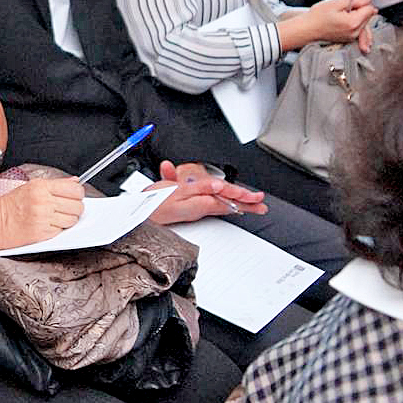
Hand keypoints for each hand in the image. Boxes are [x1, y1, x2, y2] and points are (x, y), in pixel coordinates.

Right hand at [0, 176, 83, 249]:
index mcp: (41, 187)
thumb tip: (74, 181)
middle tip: (66, 208)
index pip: (74, 189)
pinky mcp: (42, 233)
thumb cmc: (11, 204)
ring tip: (56, 217)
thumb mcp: (31, 187)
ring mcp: (43, 218)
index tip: (74, 196)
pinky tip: (49, 224)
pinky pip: (62, 231)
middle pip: (77, 206)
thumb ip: (55, 184)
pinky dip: (59, 229)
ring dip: (68, 220)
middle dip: (75, 208)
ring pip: (72, 220)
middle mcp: (43, 201)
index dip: (78, 194)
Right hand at [148, 160, 267, 225]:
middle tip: (262, 206)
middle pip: (227, 203)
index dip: (242, 196)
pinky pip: (212, 207)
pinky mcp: (190, 209)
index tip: (256, 198)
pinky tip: (227, 206)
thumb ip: (197, 186)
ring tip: (252, 207)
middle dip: (246, 204)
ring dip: (237, 205)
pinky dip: (223, 205)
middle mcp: (200, 207)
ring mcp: (195, 210)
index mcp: (199, 201)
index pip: (226, 197)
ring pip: (221, 206)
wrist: (140, 217)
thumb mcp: (174, 189)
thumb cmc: (153, 203)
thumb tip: (218, 185)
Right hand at [302, 0, 373, 45]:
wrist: (308, 29)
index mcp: (353, 22)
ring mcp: (352, 37)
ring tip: (344, 13)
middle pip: (368, 17)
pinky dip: (356, 24)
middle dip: (360, 10)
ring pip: (365, 23)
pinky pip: (360, 30)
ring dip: (359, 16)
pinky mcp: (349, 39)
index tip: (351, 2)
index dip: (361, 2)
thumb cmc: (318, 16)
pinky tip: (347, 21)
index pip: (370, 9)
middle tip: (345, 7)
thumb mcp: (335, 2)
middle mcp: (355, 32)